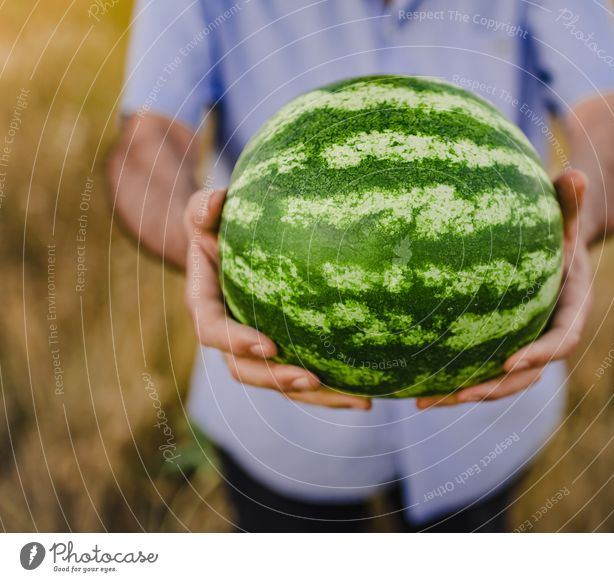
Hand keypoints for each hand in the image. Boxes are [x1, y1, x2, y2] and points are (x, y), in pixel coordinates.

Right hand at [183, 189, 370, 409]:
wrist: (232, 243)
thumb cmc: (220, 223)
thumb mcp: (207, 211)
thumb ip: (204, 208)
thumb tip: (212, 207)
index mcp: (206, 306)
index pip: (214, 332)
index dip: (237, 343)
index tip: (271, 344)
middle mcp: (228, 335)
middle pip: (248, 371)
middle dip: (279, 380)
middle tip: (313, 380)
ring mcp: (255, 347)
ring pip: (280, 382)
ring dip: (316, 396)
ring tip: (357, 402)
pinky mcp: (282, 351)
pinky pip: (302, 375)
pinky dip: (331, 389)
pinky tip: (367, 396)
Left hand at [417, 170, 591, 408]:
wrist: (555, 253)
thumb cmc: (558, 231)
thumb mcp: (565, 217)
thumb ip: (569, 201)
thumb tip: (574, 173)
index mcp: (572, 310)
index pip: (563, 341)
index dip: (539, 356)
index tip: (509, 361)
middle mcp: (549, 336)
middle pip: (527, 376)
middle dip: (495, 389)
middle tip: (461, 394)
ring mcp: (525, 346)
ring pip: (500, 382)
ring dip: (465, 394)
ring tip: (424, 402)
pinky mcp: (501, 348)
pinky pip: (480, 369)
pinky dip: (452, 380)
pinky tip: (414, 385)